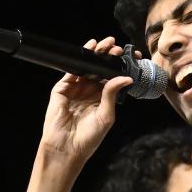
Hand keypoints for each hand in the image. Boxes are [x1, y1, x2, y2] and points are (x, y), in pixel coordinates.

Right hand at [38, 36, 136, 164]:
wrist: (67, 147)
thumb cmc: (89, 138)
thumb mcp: (106, 115)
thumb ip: (112, 94)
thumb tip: (126, 78)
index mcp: (102, 100)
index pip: (111, 79)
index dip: (119, 68)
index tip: (129, 57)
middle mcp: (89, 93)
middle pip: (99, 70)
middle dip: (108, 57)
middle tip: (116, 46)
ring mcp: (75, 90)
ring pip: (86, 68)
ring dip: (95, 55)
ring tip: (106, 44)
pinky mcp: (62, 89)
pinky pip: (71, 71)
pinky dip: (79, 60)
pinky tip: (89, 49)